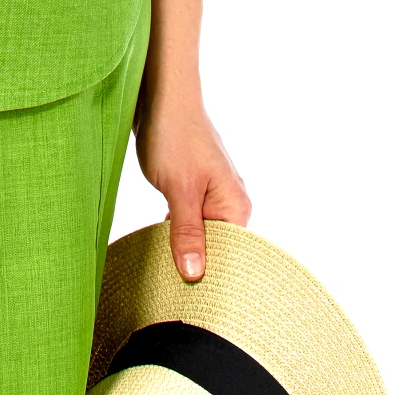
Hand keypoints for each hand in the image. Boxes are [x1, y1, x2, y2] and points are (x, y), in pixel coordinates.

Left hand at [134, 82, 249, 281]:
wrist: (159, 92)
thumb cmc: (173, 134)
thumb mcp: (179, 189)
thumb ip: (187, 233)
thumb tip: (195, 276)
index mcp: (236, 206)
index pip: (231, 258)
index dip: (212, 279)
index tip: (190, 301)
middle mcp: (229, 201)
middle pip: (216, 249)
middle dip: (196, 265)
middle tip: (172, 291)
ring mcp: (210, 193)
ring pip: (199, 234)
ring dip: (183, 248)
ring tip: (164, 273)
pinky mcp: (191, 186)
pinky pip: (188, 220)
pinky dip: (176, 231)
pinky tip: (160, 244)